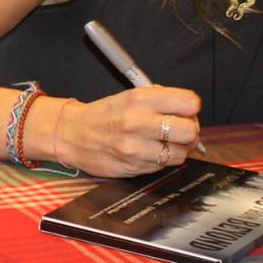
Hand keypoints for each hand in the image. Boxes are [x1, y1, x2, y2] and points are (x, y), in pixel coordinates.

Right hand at [49, 87, 201, 177]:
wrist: (71, 134)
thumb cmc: (103, 115)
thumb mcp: (129, 96)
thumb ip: (160, 101)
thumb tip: (190, 112)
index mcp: (140, 99)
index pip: (189, 103)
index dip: (191, 108)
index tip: (185, 111)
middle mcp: (138, 122)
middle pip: (190, 130)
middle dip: (189, 130)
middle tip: (179, 130)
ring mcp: (136, 147)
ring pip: (181, 152)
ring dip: (178, 148)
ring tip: (165, 143)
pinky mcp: (134, 167)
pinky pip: (165, 165)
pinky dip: (164, 160)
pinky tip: (151, 152)